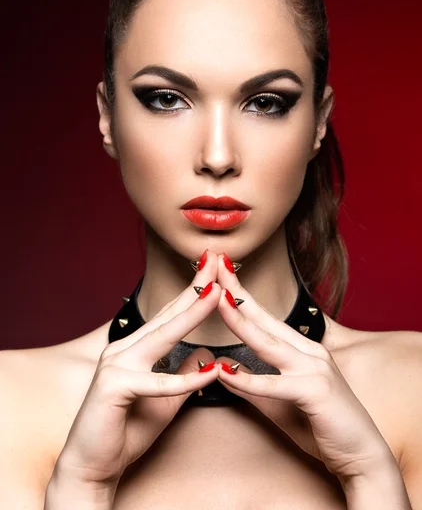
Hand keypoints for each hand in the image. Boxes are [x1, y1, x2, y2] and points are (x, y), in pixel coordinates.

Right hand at [54, 253, 222, 488]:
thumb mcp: (166, 400)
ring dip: (192, 314)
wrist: (92, 466)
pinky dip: (186, 380)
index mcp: (134, 349)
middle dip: (195, 286)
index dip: (193, 291)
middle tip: (216, 258)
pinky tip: (212, 371)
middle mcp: (123, 349)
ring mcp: (115, 365)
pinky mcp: (113, 388)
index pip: (170, 315)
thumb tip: (206, 355)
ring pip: (162, 337)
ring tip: (217, 292)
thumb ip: (183, 375)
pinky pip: (157, 384)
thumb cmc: (126, 430)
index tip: (214, 269)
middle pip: (168, 315)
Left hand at [213, 253, 391, 480]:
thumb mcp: (278, 403)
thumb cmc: (322, 427)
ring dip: (241, 321)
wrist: (361, 456)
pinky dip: (249, 380)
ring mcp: (315, 369)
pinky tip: (225, 371)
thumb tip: (223, 370)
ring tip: (217, 301)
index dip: (242, 296)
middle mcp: (309, 353)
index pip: (265, 318)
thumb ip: (252, 386)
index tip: (221, 276)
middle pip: (265, 319)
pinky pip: (275, 385)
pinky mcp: (316, 393)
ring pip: (269, 344)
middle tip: (217, 265)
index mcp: (301, 351)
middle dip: (238, 292)